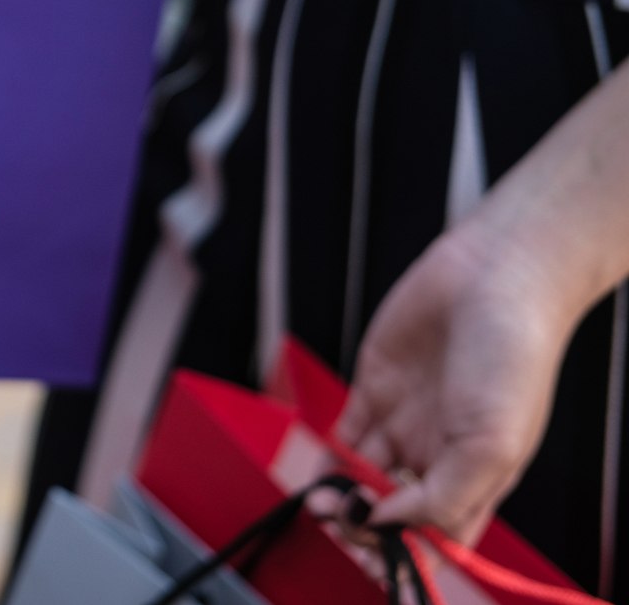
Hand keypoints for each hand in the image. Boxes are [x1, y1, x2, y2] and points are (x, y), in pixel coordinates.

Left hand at [335, 227, 571, 542]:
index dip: (408, 552)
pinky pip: (343, 435)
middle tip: (338, 523)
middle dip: (363, 525)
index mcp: (478, 476)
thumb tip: (388, 522)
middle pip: (393, 510)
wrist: (492, 278)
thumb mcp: (491, 444)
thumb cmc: (512, 356)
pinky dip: (327, 457)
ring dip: (339, 496)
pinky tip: (318, 471)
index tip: (376, 550)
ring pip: (362, 477)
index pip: (439, 536)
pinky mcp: (375, 388)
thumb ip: (441, 496)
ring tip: (320, 504)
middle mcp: (439, 454)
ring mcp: (405, 422)